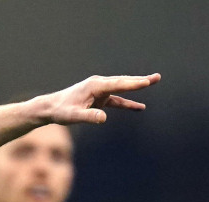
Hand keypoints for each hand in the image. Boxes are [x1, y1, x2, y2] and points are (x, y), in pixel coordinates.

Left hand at [29, 73, 159, 125]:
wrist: (51, 108)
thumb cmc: (61, 111)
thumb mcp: (74, 117)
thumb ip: (89, 117)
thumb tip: (104, 118)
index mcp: (95, 86)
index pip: (118, 84)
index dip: (133, 84)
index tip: (146, 82)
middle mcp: (99, 84)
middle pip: (123, 82)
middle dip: (140, 80)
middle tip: (157, 77)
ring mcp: (100, 90)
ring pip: (122, 88)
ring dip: (137, 86)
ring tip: (153, 81)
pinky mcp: (99, 98)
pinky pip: (117, 100)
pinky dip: (128, 103)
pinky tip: (140, 107)